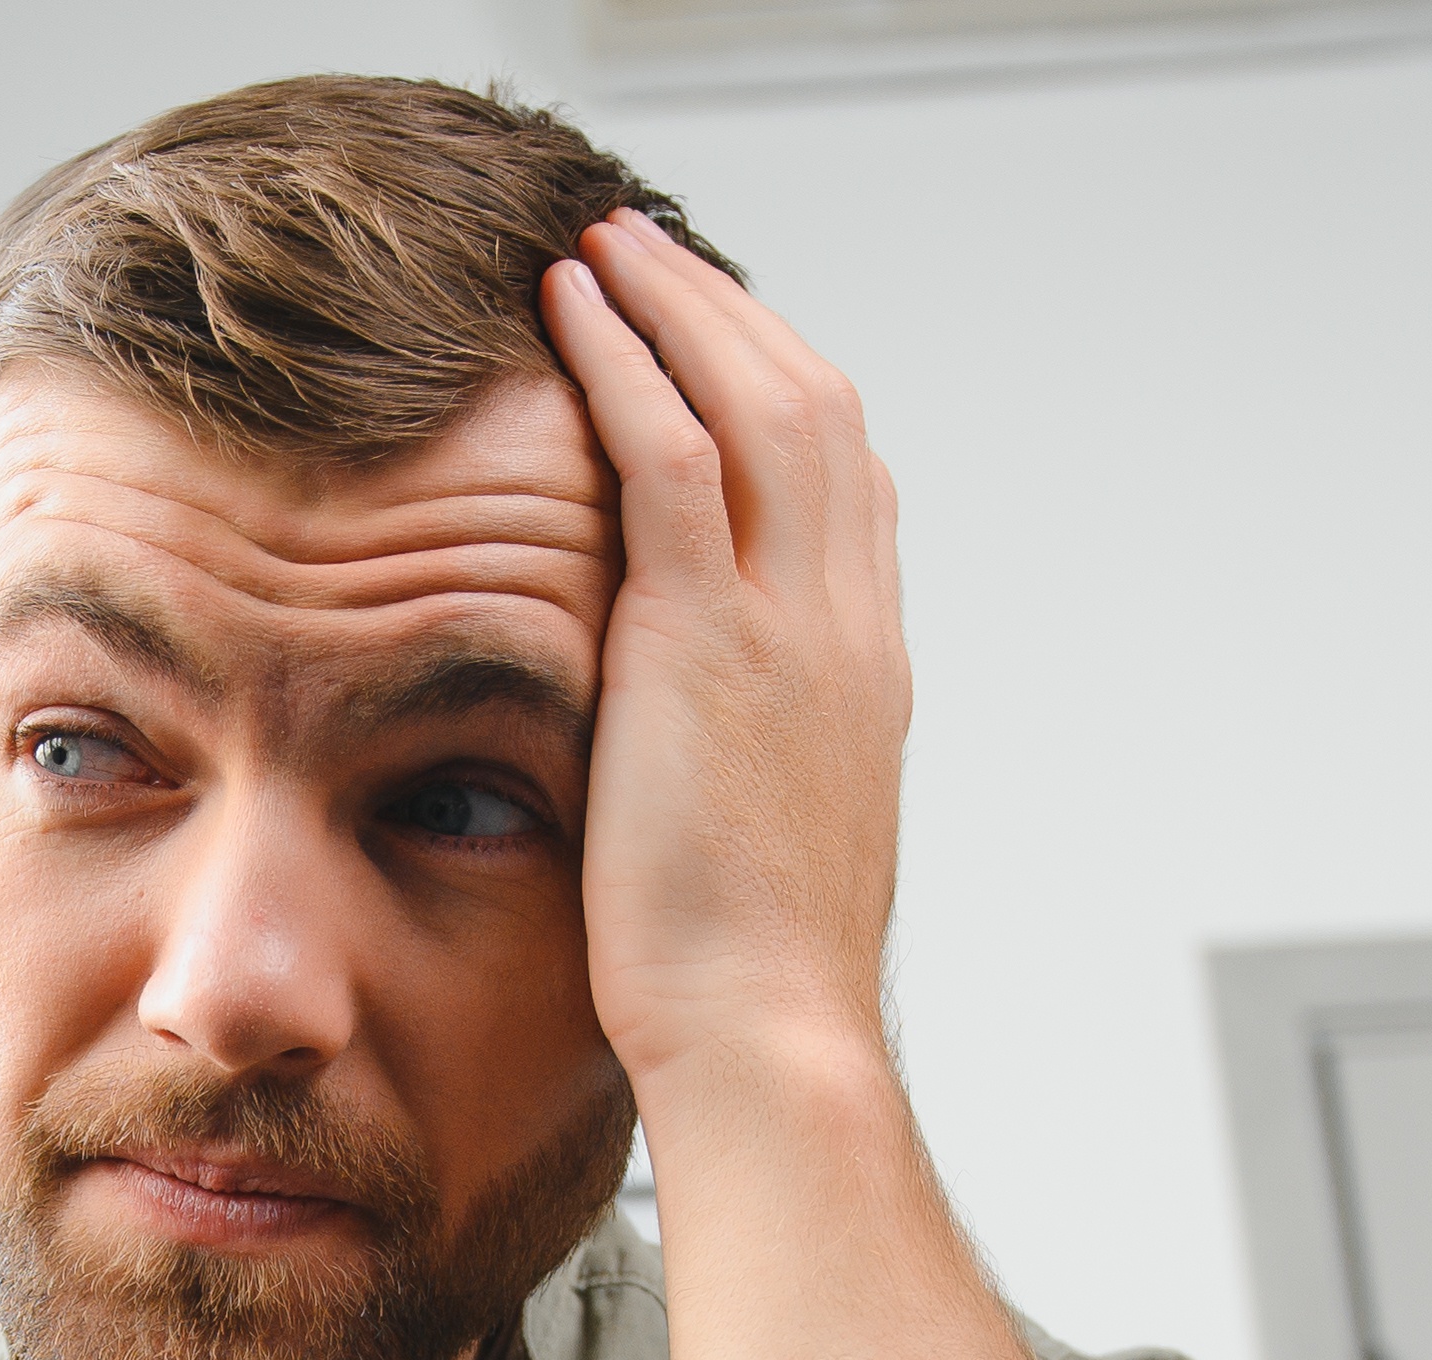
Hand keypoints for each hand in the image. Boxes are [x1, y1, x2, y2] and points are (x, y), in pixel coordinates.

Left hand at [537, 209, 911, 1089]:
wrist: (769, 1045)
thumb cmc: (746, 994)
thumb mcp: (763, 851)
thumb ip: (741, 770)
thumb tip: (687, 763)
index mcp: (865, 673)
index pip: (850, 487)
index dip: (784, 395)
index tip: (717, 347)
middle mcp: (847, 627)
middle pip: (815, 407)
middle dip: (730, 315)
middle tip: (651, 253)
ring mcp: (790, 626)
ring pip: (754, 400)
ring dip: (674, 304)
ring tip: (603, 243)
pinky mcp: (707, 643)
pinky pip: (672, 453)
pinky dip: (625, 361)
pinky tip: (565, 307)